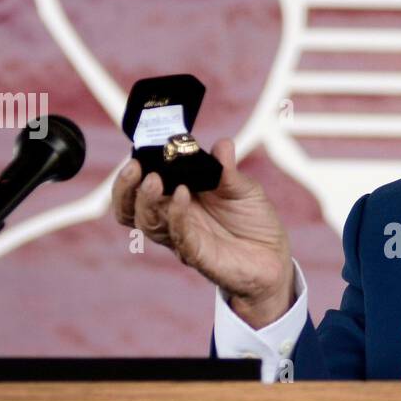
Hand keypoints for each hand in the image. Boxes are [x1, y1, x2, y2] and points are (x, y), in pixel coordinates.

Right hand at [112, 138, 294, 326]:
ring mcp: (183, 238)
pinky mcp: (198, 255)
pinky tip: (183, 195)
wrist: (275, 257)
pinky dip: (176, 215)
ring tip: (154, 179)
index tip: (138, 151)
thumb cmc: (253, 221)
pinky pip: (179, 236)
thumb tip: (222, 143)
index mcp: (177, 197)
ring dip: (147, 200)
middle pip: (131, 208)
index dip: (133, 171)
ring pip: (147, 223)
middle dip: (126, 188)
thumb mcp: (244, 189)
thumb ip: (228, 169)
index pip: (140, 186)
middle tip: (134, 166)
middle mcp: (173, 218)